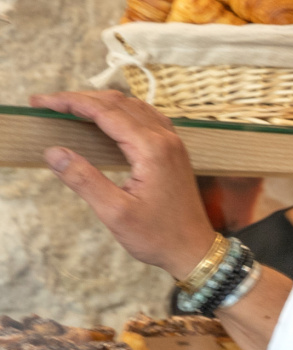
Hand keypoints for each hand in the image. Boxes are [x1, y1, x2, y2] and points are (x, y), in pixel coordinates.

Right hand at [29, 90, 215, 279]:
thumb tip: (53, 152)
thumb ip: (83, 180)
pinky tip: (106, 119)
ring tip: (69, 108)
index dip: (70, 102)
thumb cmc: (158, 236)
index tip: (41, 102)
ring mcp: (173, 144)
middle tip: (47, 103)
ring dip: (100, 103)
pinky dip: (121, 112)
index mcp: (152, 149)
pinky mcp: (174, 152)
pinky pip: (146, 118)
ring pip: (133, 107)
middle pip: (118, 103)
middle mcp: (166, 139)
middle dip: (80, 99)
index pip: (105, 111)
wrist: (194, 250)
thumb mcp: (115, 212)